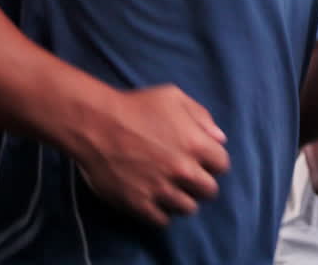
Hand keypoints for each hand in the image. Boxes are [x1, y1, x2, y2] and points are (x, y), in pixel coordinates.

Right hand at [70, 85, 229, 226]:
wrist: (95, 123)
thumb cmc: (135, 106)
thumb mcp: (173, 96)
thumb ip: (201, 116)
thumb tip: (219, 138)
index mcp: (195, 144)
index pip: (222, 165)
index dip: (212, 162)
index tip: (201, 161)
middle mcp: (183, 170)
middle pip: (209, 191)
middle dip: (201, 183)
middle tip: (186, 177)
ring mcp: (161, 190)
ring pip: (188, 208)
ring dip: (182, 199)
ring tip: (169, 189)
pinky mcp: (139, 204)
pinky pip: (162, 221)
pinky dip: (161, 213)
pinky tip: (154, 199)